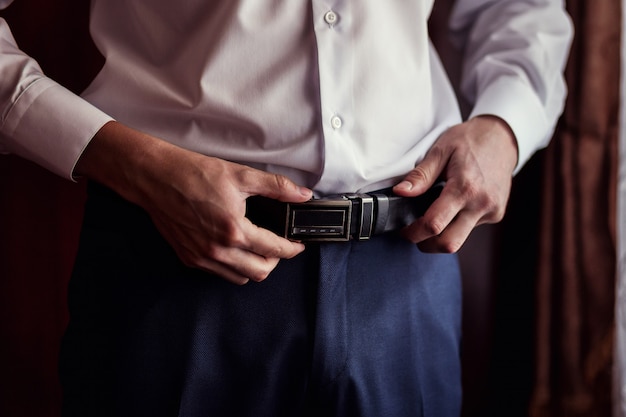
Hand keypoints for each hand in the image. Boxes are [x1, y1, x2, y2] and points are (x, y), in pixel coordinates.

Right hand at [75, 121, 312, 284]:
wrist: (156, 177)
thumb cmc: (194, 174)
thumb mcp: (241, 175)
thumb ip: (277, 187)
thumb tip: (302, 195)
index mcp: (234, 230)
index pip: (274, 250)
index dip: (292, 249)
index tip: (297, 245)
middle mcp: (217, 250)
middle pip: (259, 272)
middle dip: (275, 261)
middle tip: (277, 246)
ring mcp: (201, 257)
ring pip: (239, 278)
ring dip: (253, 267)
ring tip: (257, 248)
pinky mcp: (189, 258)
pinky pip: (218, 273)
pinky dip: (232, 267)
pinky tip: (234, 249)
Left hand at [393, 115, 517, 252]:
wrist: (502, 136)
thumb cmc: (470, 140)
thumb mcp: (440, 150)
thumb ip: (420, 175)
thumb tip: (400, 193)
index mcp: (464, 187)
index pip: (434, 224)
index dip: (413, 232)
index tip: (404, 229)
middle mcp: (481, 204)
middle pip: (448, 244)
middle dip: (427, 244)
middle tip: (415, 232)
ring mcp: (491, 211)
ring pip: (460, 239)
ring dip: (442, 235)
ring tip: (433, 215)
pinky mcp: (496, 214)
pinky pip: (470, 228)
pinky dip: (456, 224)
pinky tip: (454, 207)